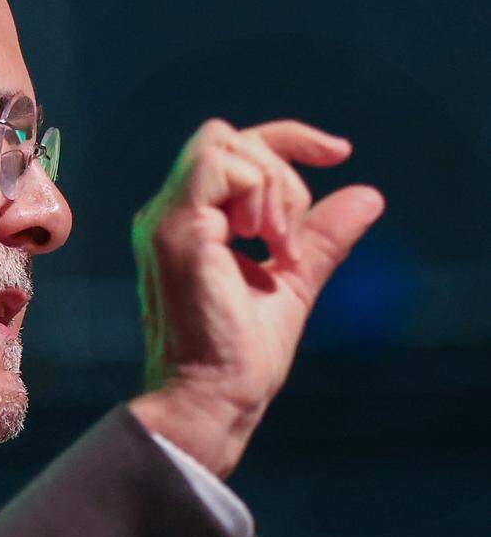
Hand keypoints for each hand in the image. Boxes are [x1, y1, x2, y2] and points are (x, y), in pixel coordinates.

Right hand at [128, 118, 384, 476]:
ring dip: (271, 185)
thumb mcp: (293, 282)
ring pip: (223, 143)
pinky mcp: (175, 230)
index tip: (339, 154)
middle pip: (229, 138)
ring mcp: (167, 221)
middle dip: (283, 171)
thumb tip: (368, 197)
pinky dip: (258, 191)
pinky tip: (266, 243)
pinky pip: (219, 165)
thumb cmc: (241, 358)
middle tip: (293, 240)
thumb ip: (321, 238)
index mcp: (191, 226)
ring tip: (278, 245)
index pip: (234, 151)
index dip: (289, 142)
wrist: (214, 398)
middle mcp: (169, 216)